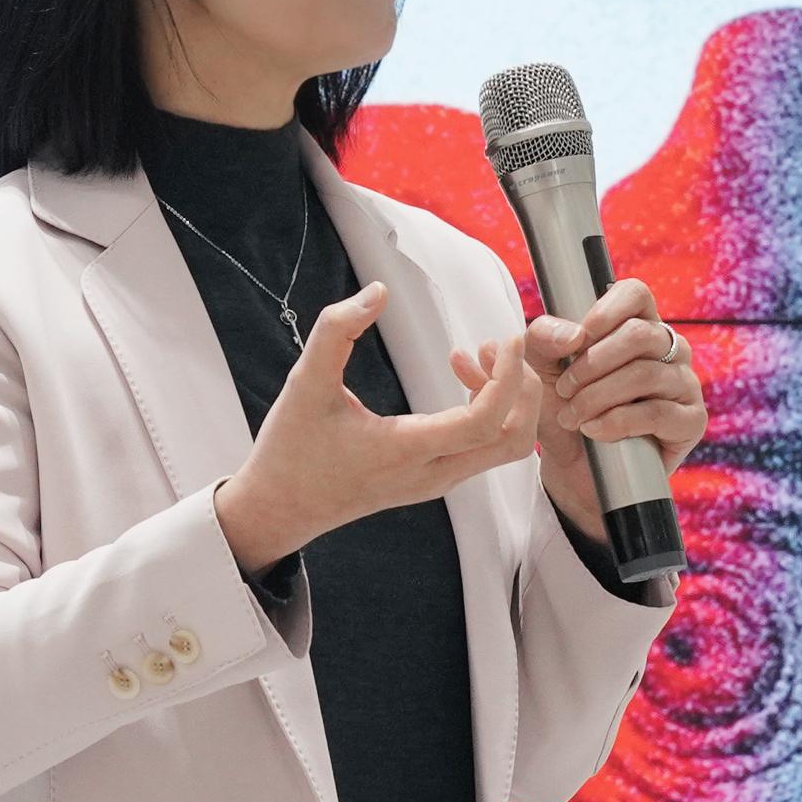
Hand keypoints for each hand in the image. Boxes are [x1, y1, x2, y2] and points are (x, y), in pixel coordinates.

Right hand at [211, 282, 551, 571]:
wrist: (280, 508)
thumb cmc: (291, 450)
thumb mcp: (304, 383)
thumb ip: (335, 331)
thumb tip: (377, 292)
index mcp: (406, 450)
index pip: (485, 421)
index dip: (508, 377)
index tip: (507, 338)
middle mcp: (433, 473)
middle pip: (515, 441)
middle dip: (521, 389)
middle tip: (494, 346)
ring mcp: (437, 480)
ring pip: (504, 445)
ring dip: (504, 398)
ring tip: (467, 357)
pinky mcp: (434, 478)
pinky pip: (483, 446)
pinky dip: (488, 409)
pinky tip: (456, 375)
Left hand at [529, 277, 709, 537]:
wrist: (572, 465)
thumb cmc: (562, 407)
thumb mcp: (539, 368)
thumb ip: (544, 338)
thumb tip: (574, 336)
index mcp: (636, 324)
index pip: (635, 294)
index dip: (605, 311)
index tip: (577, 339)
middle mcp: (667, 349)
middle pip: (640, 334)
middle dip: (592, 363)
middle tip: (565, 388)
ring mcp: (683, 383)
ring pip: (646, 374)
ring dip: (598, 395)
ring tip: (573, 415)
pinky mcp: (690, 420)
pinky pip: (658, 412)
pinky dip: (617, 421)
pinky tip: (595, 431)